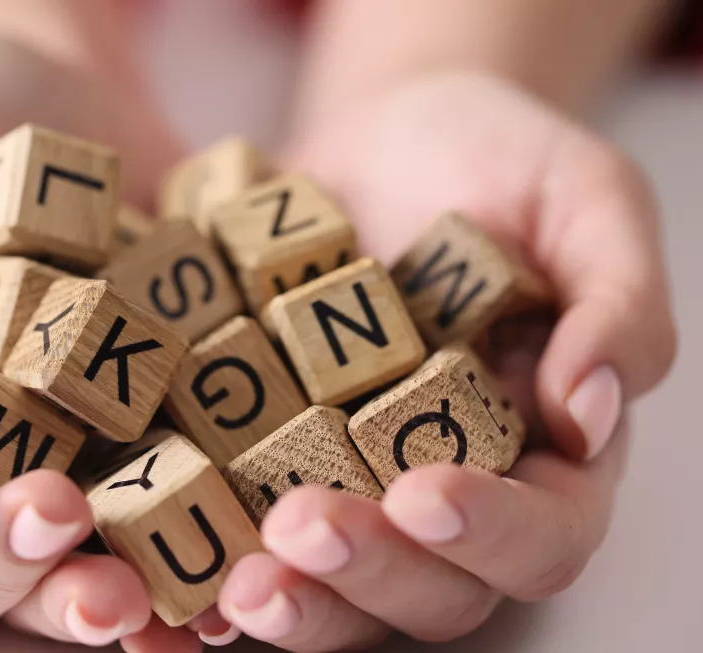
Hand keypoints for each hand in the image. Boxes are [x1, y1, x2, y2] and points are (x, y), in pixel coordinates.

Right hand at [0, 33, 197, 651]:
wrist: (60, 104)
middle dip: (1, 566)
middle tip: (56, 517)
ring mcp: (62, 463)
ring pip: (58, 580)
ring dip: (92, 601)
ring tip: (139, 593)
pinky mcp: (150, 443)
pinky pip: (167, 527)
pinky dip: (190, 562)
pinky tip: (226, 569)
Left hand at [207, 72, 676, 650]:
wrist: (384, 139)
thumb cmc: (499, 162)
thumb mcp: (583, 200)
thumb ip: (615, 299)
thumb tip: (590, 410)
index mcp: (542, 450)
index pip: (542, 534)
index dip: (491, 533)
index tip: (426, 494)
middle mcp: (446, 489)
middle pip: (430, 588)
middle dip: (368, 571)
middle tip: (303, 530)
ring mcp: (353, 483)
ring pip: (335, 588)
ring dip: (289, 598)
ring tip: (234, 580)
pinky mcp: (271, 458)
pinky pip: (245, 530)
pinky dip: (211, 555)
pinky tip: (166, 556)